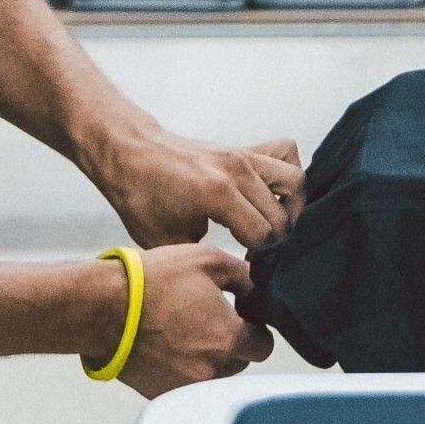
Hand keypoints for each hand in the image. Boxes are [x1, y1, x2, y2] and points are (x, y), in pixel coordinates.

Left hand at [98, 126, 304, 249]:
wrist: (129, 153)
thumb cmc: (141, 196)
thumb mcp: (167, 241)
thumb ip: (205, 258)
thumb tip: (232, 275)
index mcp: (218, 195)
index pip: (264, 235)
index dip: (258, 257)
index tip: (245, 265)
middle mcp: (237, 171)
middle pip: (282, 215)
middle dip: (274, 240)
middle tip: (257, 252)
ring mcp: (243, 156)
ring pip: (295, 181)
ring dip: (291, 208)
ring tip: (272, 225)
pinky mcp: (242, 148)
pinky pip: (285, 152)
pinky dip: (287, 174)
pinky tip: (273, 194)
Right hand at [119, 244, 272, 396]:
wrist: (102, 309)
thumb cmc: (153, 281)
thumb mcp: (208, 261)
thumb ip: (244, 277)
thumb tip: (257, 288)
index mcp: (228, 339)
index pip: (263, 345)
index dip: (255, 328)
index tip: (240, 316)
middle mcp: (211, 369)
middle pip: (240, 361)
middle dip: (232, 342)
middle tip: (209, 318)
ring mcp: (186, 385)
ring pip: (214, 374)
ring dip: (209, 356)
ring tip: (185, 330)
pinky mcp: (163, 392)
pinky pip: (187, 383)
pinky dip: (183, 368)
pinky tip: (167, 345)